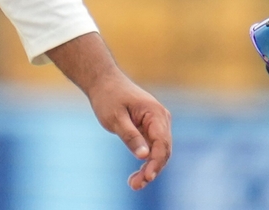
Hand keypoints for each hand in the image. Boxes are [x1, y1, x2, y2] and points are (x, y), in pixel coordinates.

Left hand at [85, 71, 172, 189]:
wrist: (104, 83)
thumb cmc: (108, 97)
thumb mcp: (115, 118)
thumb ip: (130, 136)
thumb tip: (144, 156)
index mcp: (155, 113)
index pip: (161, 142)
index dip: (156, 162)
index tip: (146, 177)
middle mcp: (161, 119)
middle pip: (163, 150)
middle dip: (152, 170)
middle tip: (135, 185)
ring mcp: (157, 124)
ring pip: (159, 152)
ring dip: (149, 169)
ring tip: (133, 184)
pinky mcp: (151, 129)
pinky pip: (153, 149)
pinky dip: (146, 163)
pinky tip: (136, 176)